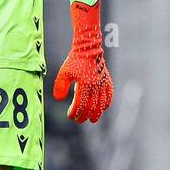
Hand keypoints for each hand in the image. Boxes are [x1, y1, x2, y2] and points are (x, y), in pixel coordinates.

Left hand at [52, 0, 112, 122]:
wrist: (89, 48)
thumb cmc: (74, 61)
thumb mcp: (64, 73)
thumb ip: (60, 87)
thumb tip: (59, 100)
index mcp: (84, 85)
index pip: (80, 104)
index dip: (75, 112)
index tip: (70, 116)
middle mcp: (95, 86)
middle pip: (91, 107)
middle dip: (85, 116)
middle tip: (79, 121)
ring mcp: (102, 84)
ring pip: (102, 104)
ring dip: (96, 113)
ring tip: (92, 119)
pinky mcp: (107, 80)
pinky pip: (109, 95)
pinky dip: (107, 103)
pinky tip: (103, 108)